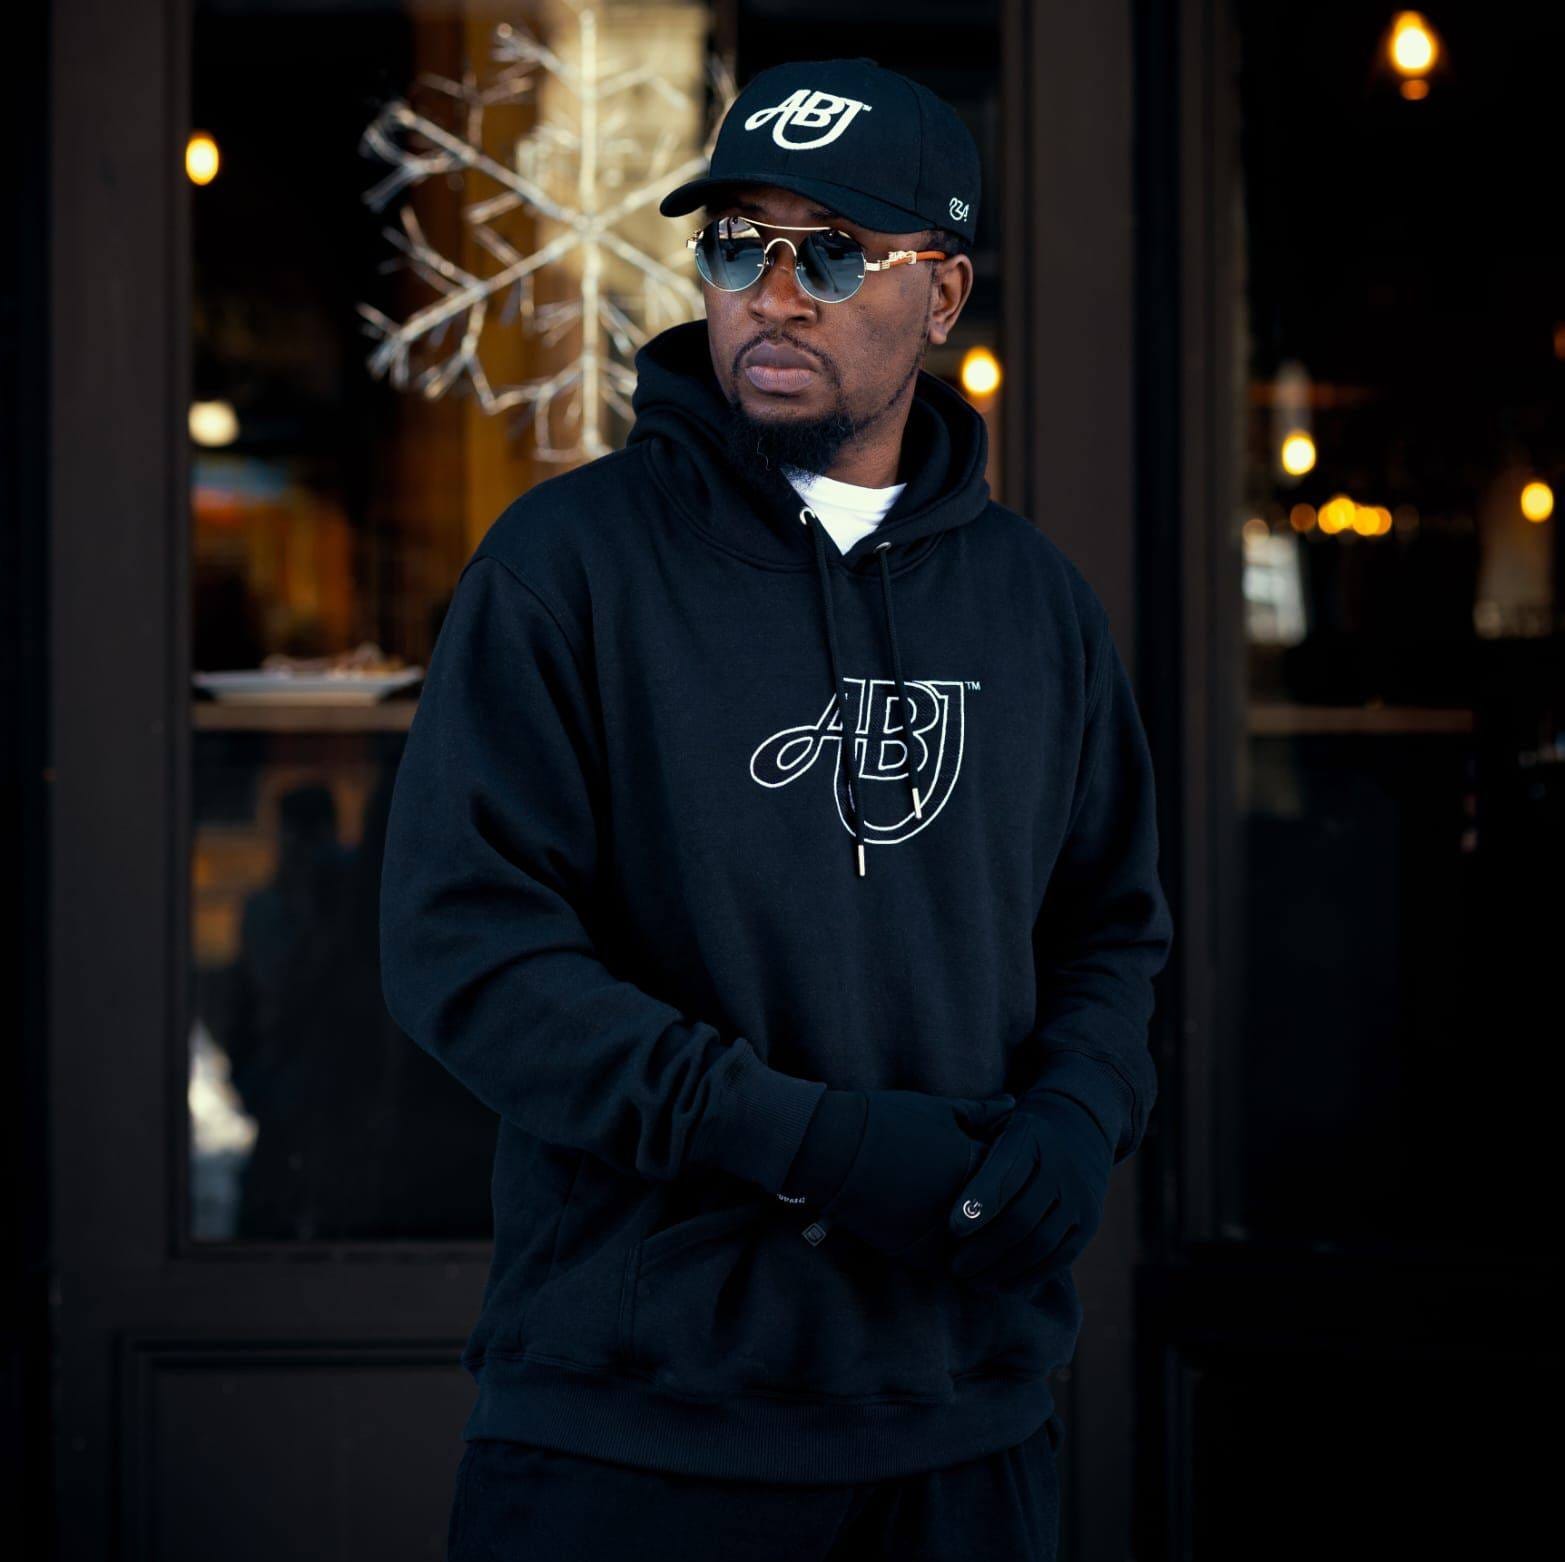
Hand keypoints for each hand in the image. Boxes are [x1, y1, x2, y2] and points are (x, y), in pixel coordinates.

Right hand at [792, 1089, 1014, 1269]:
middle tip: (997, 1198)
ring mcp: (943, 1233)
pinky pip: (952, 1262)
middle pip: (1002, 1215)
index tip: (1004, 1163)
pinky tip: (950, 1236)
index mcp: (974, 1164)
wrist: (833, 1152)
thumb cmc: (884, 1123)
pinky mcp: (920, 1254)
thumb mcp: (937, 1110)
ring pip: (981, 1246)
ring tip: (976, 1221)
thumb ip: (980, 1112)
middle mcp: (966, 1204)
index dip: (1011, 1169)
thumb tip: (1012, 1102)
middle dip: (1003, 1208)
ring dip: (983, 1238)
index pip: (1015, 1176)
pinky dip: (956, 1253)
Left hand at [944, 1092, 1113, 1289]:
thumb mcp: (995, 1122)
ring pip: (1040, 1243)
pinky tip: (1001, 1285)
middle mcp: (1060, 1167)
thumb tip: (932, 1161)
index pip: (1005, 1176)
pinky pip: (1059, 1258)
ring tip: (972, 1280)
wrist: (1075, 1133)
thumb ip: (969, 1139)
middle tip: (955, 1267)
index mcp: (1030, 1136)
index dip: (978, 1204)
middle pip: (1021, 1218)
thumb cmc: (1014, 1135)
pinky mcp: (1087, 1224)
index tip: (952, 1228)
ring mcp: (1079, 1197)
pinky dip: (1028, 1276)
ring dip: (1002, 1268)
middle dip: (985, 1248)